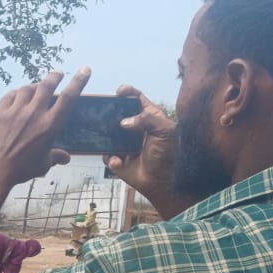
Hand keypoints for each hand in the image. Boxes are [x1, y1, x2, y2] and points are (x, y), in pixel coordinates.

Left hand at [0, 68, 89, 186]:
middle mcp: (34, 113)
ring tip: (36, 86)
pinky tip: (16, 95)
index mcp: (50, 125)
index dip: (78, 81)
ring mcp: (15, 111)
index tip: (84, 70)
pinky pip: (9, 96)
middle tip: (58, 73)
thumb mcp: (42, 164)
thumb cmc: (20, 170)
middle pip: (47, 85)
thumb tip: (66, 158)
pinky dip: (15, 93)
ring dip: (34, 85)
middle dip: (54, 76)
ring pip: (27, 88)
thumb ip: (55, 156)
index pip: (69, 97)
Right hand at [105, 83, 183, 218]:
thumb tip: (123, 122)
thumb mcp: (165, 131)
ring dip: (104, 136)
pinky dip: (111, 158)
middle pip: (117, 115)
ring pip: (108, 135)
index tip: (120, 91)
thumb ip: (147, 119)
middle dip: (109, 112)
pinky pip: (107, 155)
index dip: (128, 92)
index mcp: (149, 118)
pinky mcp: (117, 160)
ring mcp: (124, 144)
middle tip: (103, 112)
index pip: (137, 100)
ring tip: (105, 137)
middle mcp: (135, 129)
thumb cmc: (169, 154)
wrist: (164, 182)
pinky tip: (118, 161)